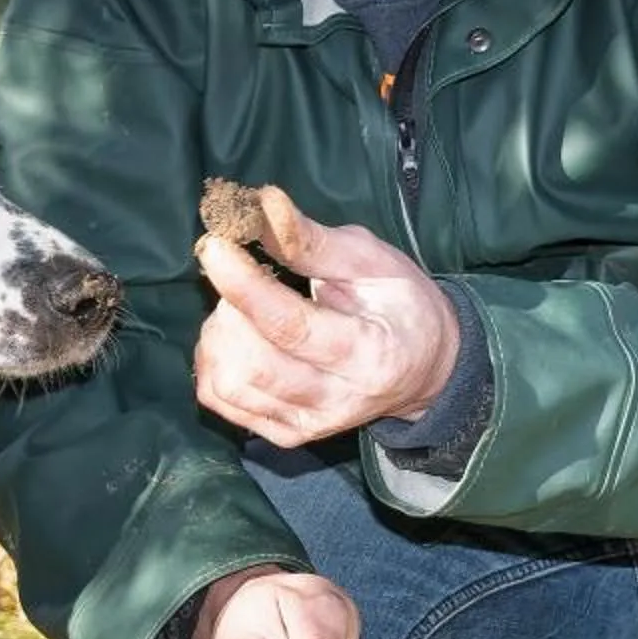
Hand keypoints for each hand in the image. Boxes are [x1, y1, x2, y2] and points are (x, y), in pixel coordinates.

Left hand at [194, 185, 460, 447]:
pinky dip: (213, 360)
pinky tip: (236, 336)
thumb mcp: (372, 260)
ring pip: (228, 385)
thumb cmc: (400, 304)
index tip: (215, 245)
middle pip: (252, 364)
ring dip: (219, 335)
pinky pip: (220, 399)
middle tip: (245, 277)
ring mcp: (308, 425)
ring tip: (243, 308)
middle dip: (231, 309)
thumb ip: (312, 239)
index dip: (244, 285)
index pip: (292, 327)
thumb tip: (260, 204)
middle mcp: (337, 400)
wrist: (424, 369)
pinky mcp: (284, 434)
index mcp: (369, 354)